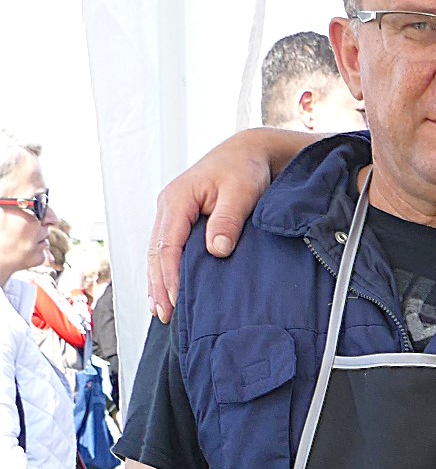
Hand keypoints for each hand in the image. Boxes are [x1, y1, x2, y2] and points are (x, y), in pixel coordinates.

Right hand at [146, 131, 289, 321]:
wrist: (247, 153)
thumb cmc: (244, 169)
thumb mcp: (240, 192)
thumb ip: (228, 220)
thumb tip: (216, 250)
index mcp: (177, 199)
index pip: (167, 244)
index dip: (170, 275)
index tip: (176, 301)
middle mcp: (169, 207)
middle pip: (156, 252)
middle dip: (158, 285)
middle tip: (163, 315)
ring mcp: (172, 214)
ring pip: (158, 253)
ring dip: (158, 282)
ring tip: (160, 311)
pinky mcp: (182, 220)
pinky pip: (167, 249)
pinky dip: (165, 271)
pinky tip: (168, 291)